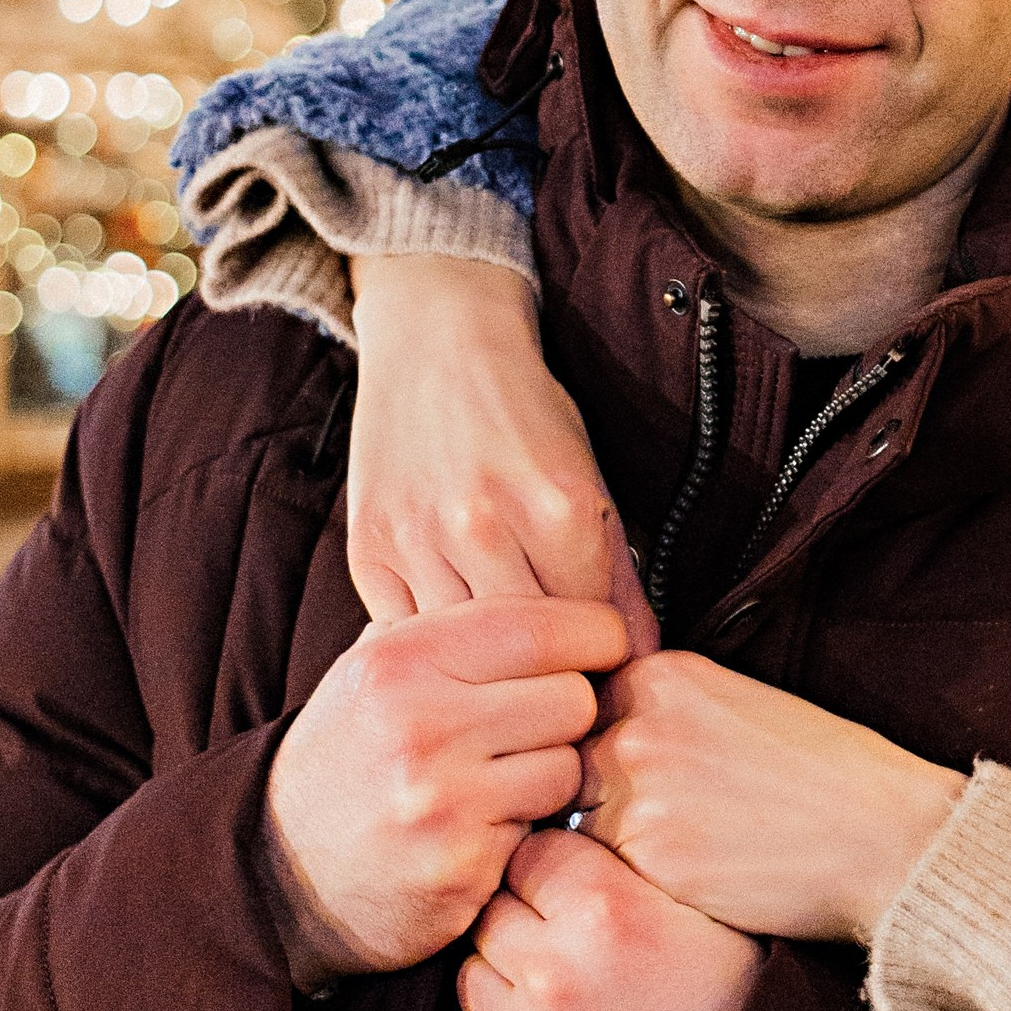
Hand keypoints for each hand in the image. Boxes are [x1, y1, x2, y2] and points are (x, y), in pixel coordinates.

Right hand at [265, 595, 627, 980]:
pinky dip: (525, 830)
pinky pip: (542, 830)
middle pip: (574, 697)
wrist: (283, 869)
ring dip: (550, 777)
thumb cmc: (352, 755)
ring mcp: (441, 799)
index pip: (545, 626)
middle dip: (569, 714)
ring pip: (569, 768)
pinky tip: (483, 828)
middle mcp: (421, 722)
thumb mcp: (378, 669)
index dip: (594, 636)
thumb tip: (564, 586)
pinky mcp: (460, 864)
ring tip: (503, 780)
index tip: (600, 649)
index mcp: (403, 657)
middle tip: (537, 729)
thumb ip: (457, 625)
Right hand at [347, 255, 655, 647]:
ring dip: (484, 661)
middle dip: (548, 666)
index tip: (601, 659)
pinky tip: (450, 630)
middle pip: (531, 649)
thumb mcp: (589, 481)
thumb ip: (616, 574)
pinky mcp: (369, 549)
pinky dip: (433, 640)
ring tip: (501, 655)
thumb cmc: (525, 414)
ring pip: (465, 650)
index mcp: (559, 506)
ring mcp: (420, 537)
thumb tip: (640, 661)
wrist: (436, 342)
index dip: (602, 651)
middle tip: (554, 668)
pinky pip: (409, 630)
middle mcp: (486, 525)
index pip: (594, 629)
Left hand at [461, 827, 760, 1010]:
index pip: (532, 852)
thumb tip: (590, 830)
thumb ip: (638, 874)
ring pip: (473, 975)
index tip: (569, 877)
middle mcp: (557, 971)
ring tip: (555, 983)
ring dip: (504, 974)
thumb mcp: (711, 919)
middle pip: (493, 911)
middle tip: (562, 931)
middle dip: (522, 915)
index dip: (553, 862)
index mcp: (608, 912)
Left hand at [579, 652, 965, 941]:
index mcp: (662, 675)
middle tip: (642, 830)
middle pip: (564, 767)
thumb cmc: (827, 775)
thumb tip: (597, 742)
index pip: (575, 712)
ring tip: (668, 859)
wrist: (885, 834)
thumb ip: (664, 713)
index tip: (621, 781)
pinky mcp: (649, 855)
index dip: (592, 751)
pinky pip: (602, 875)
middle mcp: (638, 723)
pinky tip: (684, 885)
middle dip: (588, 801)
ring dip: (605, 847)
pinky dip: (631, 885)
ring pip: (574, 824)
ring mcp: (637, 790)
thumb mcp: (740, 707)